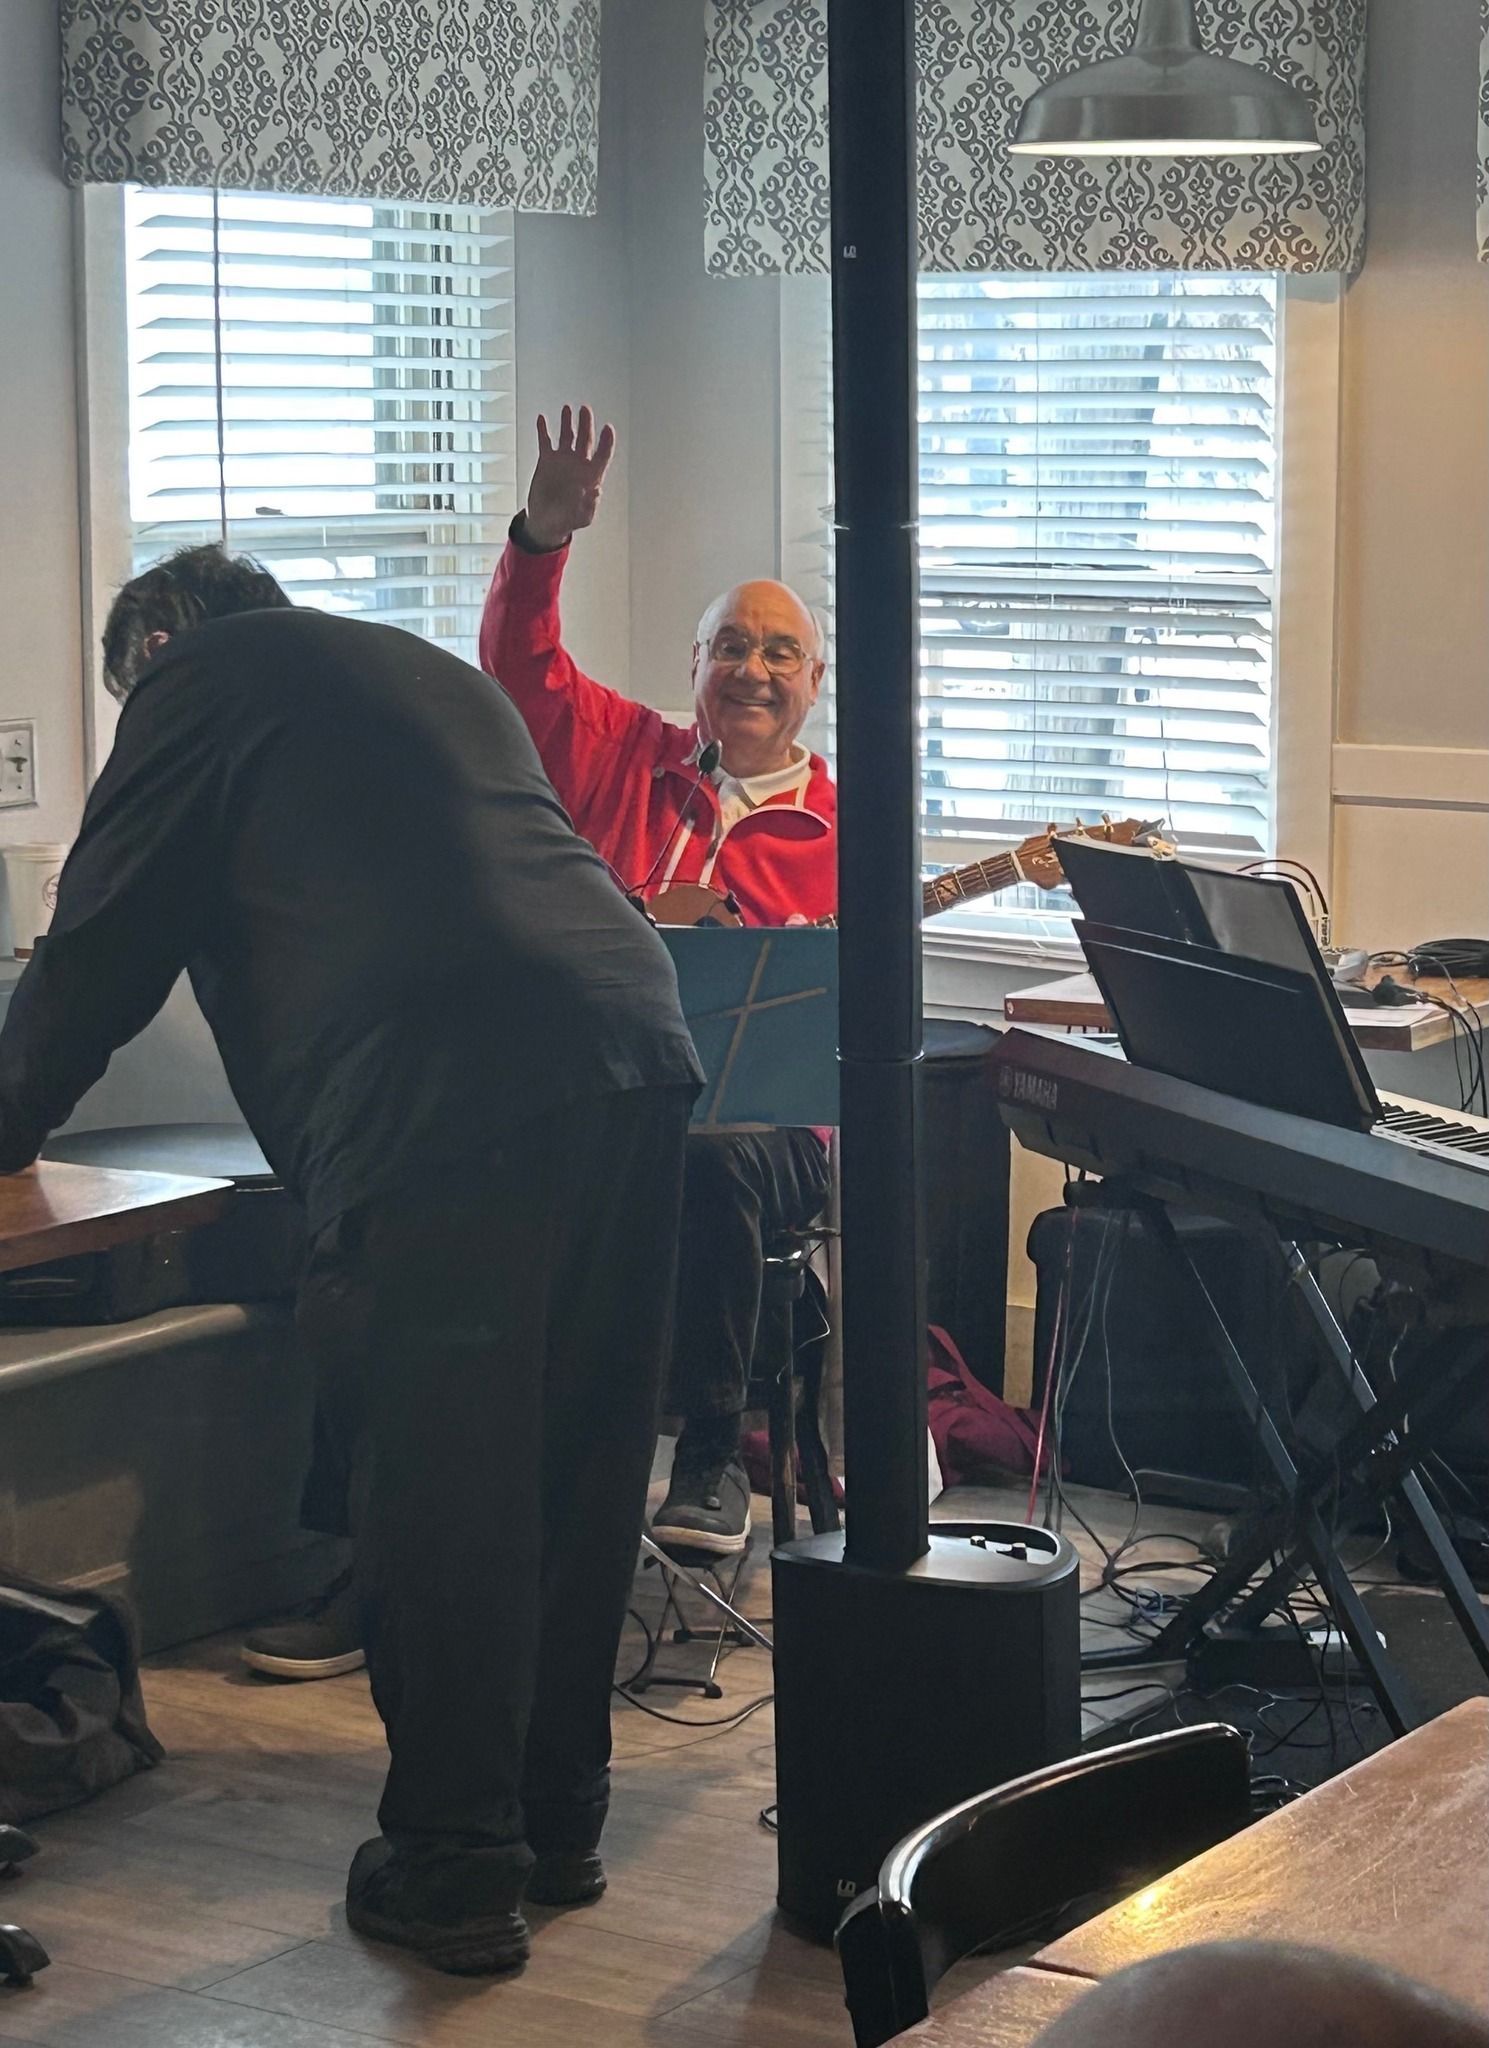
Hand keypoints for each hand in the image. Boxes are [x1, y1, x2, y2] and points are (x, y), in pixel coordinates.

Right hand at [523, 404, 615, 551]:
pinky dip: (543, 430)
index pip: (603, 455)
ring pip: (567, 435)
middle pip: (585, 439)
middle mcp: (579, 464)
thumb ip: (589, 505)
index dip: (606, 442)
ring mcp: (563, 460)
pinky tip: (542, 419)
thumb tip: (595, 490)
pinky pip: (545, 441)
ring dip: (567, 422)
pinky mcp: (546, 460)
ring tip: (567, 409)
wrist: (545, 522)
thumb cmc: (567, 521)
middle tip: (585, 410)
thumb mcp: (582, 518)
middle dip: (586, 424)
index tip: (608, 428)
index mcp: (591, 476)